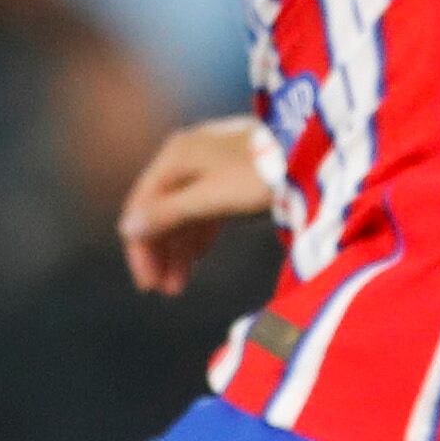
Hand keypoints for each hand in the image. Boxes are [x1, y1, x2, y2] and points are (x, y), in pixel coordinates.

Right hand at [116, 116, 276, 294]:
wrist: (312, 150)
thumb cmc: (258, 173)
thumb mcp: (211, 196)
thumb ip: (168, 213)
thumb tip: (126, 229)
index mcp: (173, 157)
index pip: (141, 208)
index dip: (140, 248)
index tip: (147, 284)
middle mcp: (184, 159)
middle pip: (160, 212)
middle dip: (160, 253)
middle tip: (165, 290)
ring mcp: (208, 166)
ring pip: (182, 213)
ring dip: (178, 249)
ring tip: (180, 284)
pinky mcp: (230, 176)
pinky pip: (203, 210)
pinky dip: (197, 236)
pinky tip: (197, 258)